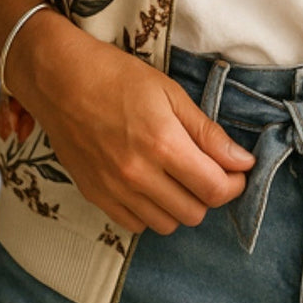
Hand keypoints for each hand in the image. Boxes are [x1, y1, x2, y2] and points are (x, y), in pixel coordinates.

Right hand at [8, 10, 256, 236]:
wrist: (59, 79)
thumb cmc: (117, 77)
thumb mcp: (171, 93)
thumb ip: (207, 133)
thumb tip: (242, 161)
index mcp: (163, 144)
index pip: (215, 189)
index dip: (235, 183)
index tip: (237, 169)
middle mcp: (138, 175)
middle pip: (194, 213)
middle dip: (210, 193)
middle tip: (208, 169)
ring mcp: (114, 189)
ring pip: (166, 224)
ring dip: (182, 205)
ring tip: (179, 176)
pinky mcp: (95, 195)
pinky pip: (135, 225)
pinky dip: (151, 212)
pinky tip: (152, 184)